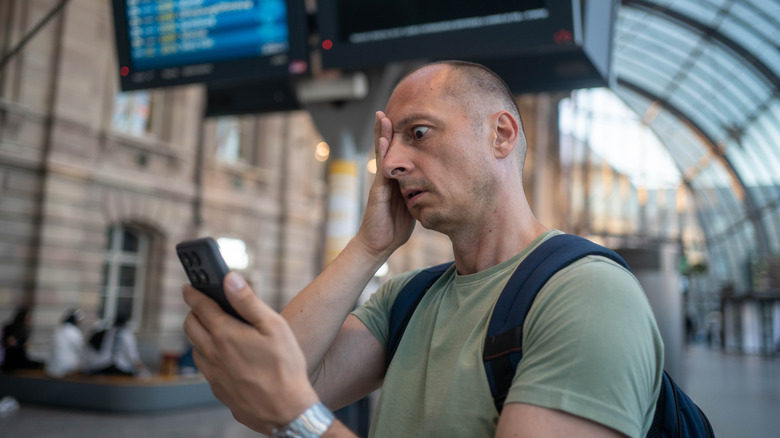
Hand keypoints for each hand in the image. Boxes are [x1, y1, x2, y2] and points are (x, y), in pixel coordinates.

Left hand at [183, 272, 319, 433]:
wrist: (286, 411)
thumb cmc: (285, 367)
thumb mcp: (273, 326)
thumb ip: (248, 301)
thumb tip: (230, 279)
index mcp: (224, 334)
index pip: (200, 306)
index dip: (193, 293)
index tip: (188, 286)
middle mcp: (212, 354)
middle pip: (190, 326)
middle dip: (193, 312)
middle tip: (202, 306)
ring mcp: (213, 374)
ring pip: (195, 348)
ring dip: (200, 335)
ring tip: (215, 330)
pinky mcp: (219, 390)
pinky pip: (205, 368)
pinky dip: (208, 356)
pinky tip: (224, 356)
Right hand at [356, 111, 414, 256]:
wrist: (378, 245)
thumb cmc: (394, 228)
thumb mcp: (410, 207)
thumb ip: (416, 195)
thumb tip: (432, 188)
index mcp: (394, 182)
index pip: (395, 156)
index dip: (397, 140)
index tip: (403, 123)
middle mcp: (386, 179)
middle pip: (385, 150)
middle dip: (385, 131)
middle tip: (386, 111)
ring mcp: (380, 184)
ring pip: (381, 155)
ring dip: (380, 136)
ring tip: (381, 117)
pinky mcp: (377, 192)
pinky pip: (381, 170)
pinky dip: (382, 155)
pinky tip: (383, 141)